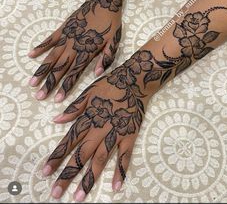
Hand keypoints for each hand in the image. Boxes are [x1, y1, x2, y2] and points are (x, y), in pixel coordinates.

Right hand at [28, 0, 121, 102]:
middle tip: (39, 96)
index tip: (57, 98)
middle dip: (49, 84)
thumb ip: (106, 58)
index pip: (74, 73)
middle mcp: (74, 47)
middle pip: (59, 69)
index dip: (65, 87)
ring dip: (42, 70)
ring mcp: (66, 38)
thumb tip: (98, 73)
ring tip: (32, 82)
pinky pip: (49, 40)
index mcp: (87, 52)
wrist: (103, 2)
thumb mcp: (114, 42)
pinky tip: (31, 55)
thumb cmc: (111, 23)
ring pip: (51, 57)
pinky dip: (40, 47)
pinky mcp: (62, 29)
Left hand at [42, 49, 154, 201]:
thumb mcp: (88, 92)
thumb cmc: (110, 85)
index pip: (69, 141)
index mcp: (88, 119)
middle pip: (81, 156)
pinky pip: (125, 157)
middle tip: (56, 193)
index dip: (56, 157)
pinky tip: (115, 187)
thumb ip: (74, 108)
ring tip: (79, 197)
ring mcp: (115, 135)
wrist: (134, 81)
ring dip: (89, 179)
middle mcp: (99, 130)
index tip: (45, 172)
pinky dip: (120, 172)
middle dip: (67, 174)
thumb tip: (56, 119)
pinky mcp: (130, 136)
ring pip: (100, 160)